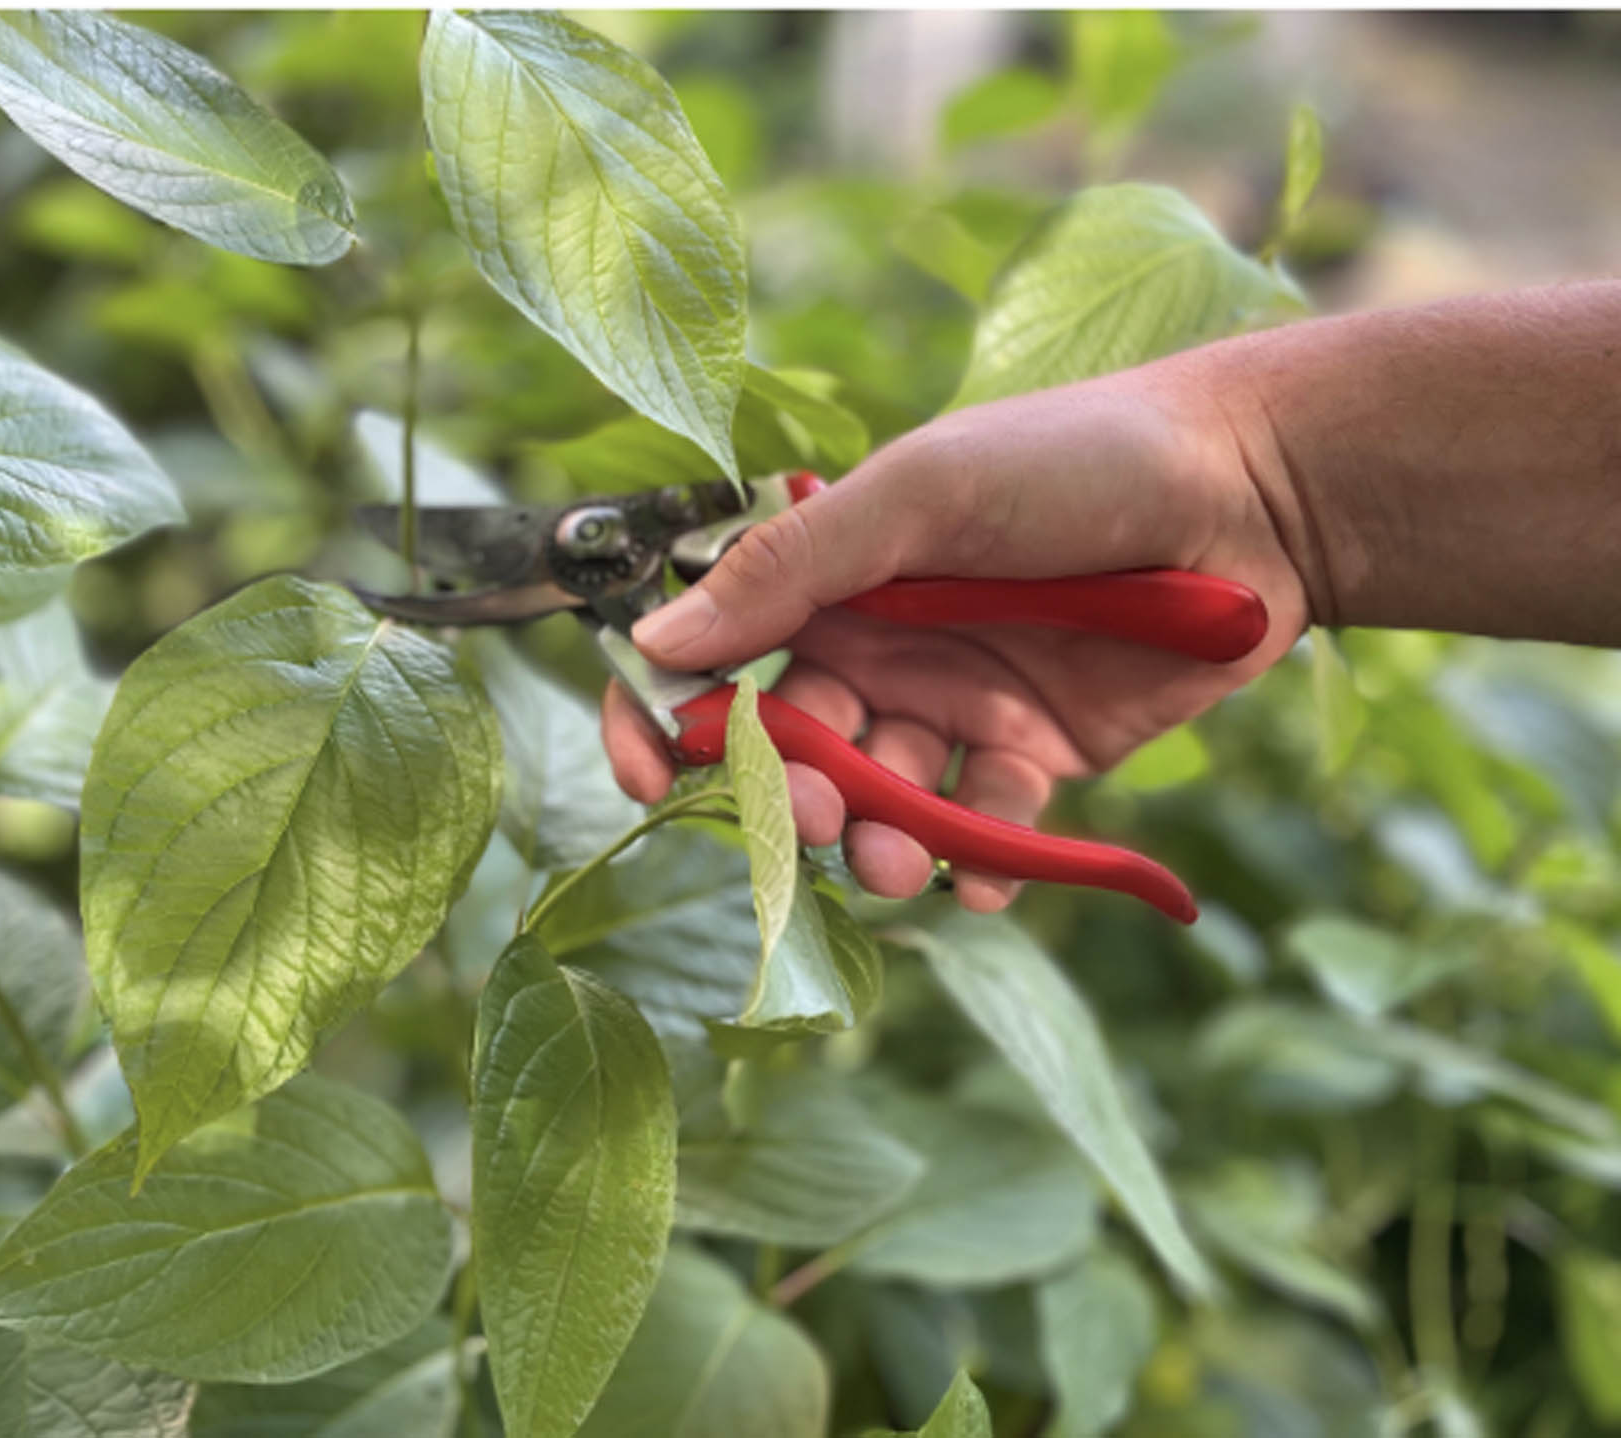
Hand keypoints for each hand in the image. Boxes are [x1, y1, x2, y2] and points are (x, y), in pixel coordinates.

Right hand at [601, 355, 1314, 910]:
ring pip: (883, 801)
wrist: (1251, 490)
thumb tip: (658, 638)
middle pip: (794, 748)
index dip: (669, 718)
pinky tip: (981, 881)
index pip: (716, 656)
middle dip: (789, 794)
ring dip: (877, 841)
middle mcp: (881, 647)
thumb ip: (792, 567)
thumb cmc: (1075, 459)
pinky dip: (976, 865)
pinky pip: (986, 830)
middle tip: (815, 813)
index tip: (652, 776)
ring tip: (899, 859)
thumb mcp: (919, 494)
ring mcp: (956, 706)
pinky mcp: (1036, 758)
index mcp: (832, 578)